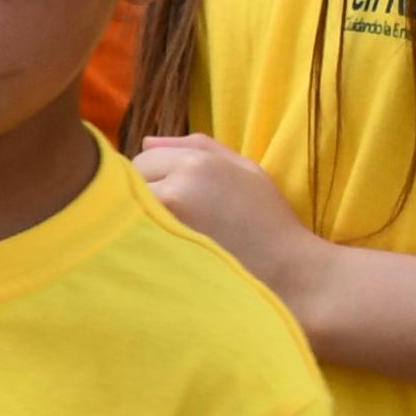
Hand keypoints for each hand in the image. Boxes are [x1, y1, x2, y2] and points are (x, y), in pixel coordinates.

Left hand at [138, 136, 335, 315]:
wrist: (289, 274)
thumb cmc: (268, 220)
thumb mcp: (245, 170)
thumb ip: (197, 146)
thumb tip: (146, 142)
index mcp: (197, 164)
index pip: (144, 158)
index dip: (157, 175)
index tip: (179, 195)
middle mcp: (176, 188)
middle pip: (129, 182)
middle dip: (145, 193)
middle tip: (177, 215)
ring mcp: (165, 223)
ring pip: (126, 210)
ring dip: (139, 218)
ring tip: (173, 233)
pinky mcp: (160, 255)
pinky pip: (130, 239)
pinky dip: (140, 241)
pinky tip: (166, 251)